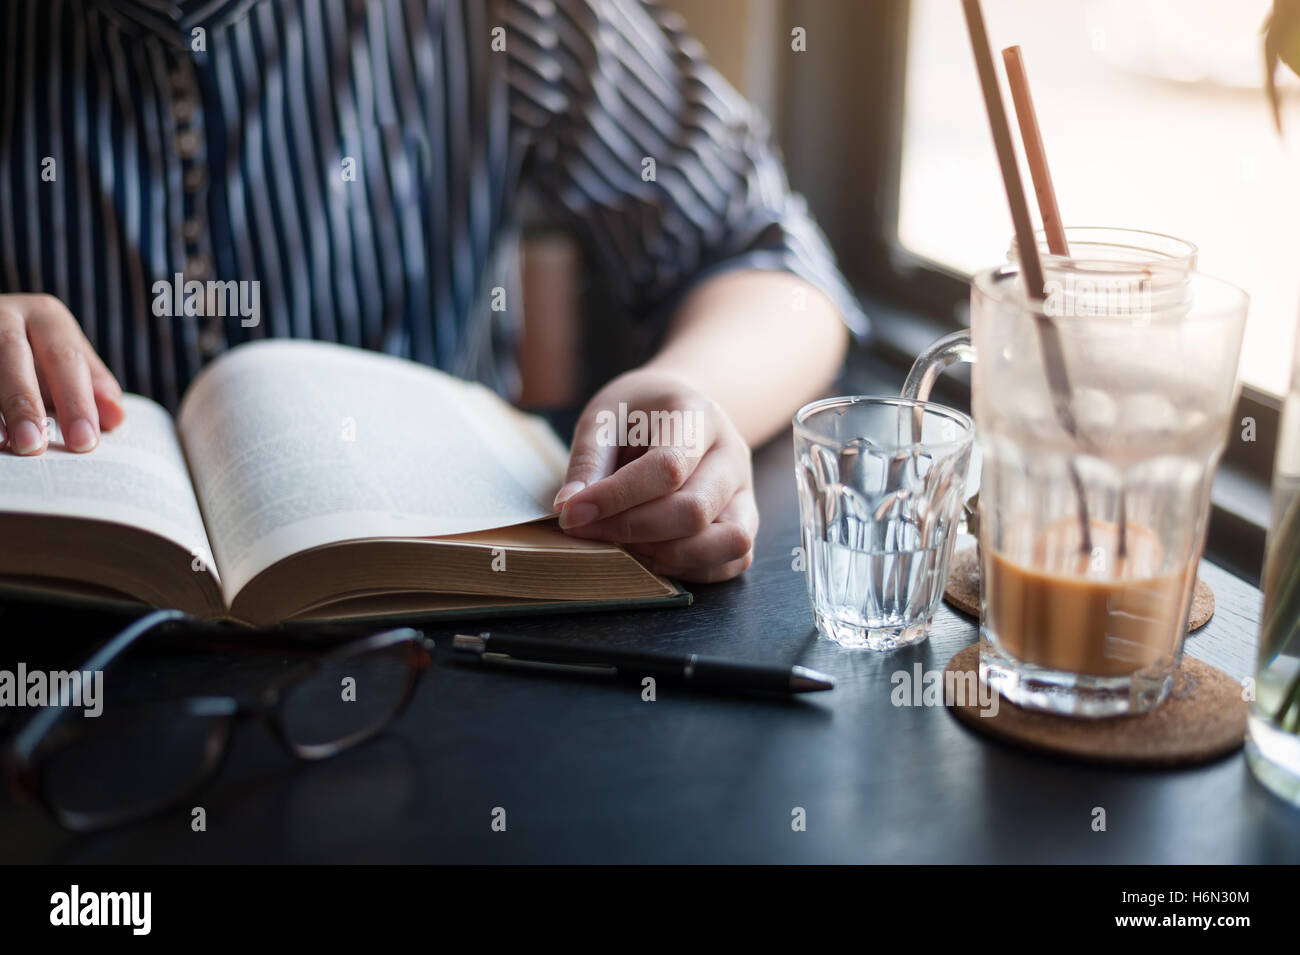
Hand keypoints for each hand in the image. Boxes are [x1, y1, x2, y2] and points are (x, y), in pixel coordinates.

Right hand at [0, 294, 124, 454]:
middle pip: (12, 355)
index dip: (75, 401)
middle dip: (24, 403)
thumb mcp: (65, 362)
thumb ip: (93, 387)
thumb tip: (116, 418)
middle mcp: (5, 315)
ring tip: (5, 443)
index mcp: (46, 317)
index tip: (83, 441)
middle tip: (35, 446)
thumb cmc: (35, 354)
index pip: (65, 358)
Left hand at [555, 368, 757, 582]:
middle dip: (634, 530)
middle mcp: (732, 454)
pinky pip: (736, 559)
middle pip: (695, 510)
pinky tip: (654, 556)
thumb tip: (570, 509)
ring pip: (729, 541)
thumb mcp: (604, 418)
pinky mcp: (746, 519)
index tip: (572, 514)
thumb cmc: (637, 414)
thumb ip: (588, 460)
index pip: (668, 467)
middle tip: (589, 531)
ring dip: (671, 556)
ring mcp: (744, 491)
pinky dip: (694, 570)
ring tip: (627, 545)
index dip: (617, 498)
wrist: (677, 407)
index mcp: (699, 416)